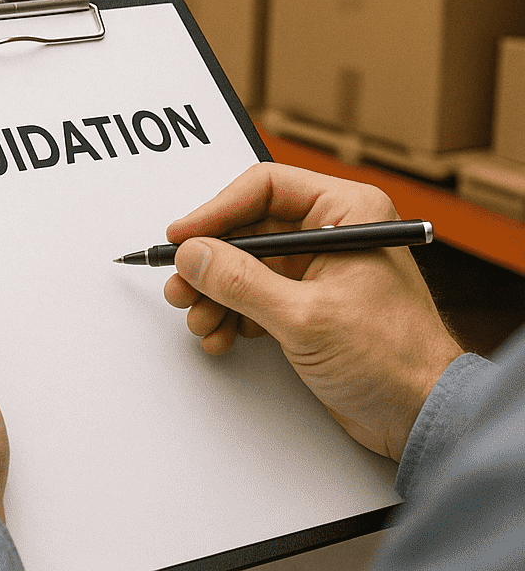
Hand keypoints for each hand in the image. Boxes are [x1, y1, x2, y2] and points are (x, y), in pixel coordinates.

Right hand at [164, 162, 462, 461]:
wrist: (422, 416)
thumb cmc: (395, 359)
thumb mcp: (305, 317)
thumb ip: (242, 282)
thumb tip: (193, 255)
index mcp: (347, 213)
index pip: (265, 188)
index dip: (217, 210)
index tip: (184, 237)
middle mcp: (332, 233)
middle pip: (248, 229)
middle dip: (210, 262)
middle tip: (182, 284)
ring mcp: (319, 270)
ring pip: (244, 265)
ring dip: (215, 293)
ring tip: (200, 318)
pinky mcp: (308, 304)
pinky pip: (253, 295)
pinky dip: (230, 314)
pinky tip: (220, 335)